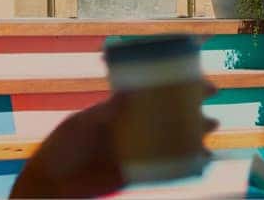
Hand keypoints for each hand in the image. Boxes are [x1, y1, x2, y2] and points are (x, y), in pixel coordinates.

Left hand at [10, 84, 219, 197]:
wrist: (51, 183)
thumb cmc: (62, 148)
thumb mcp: (83, 123)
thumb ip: (106, 111)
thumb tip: (128, 92)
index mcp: (122, 110)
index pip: (155, 92)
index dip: (178, 85)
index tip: (198, 80)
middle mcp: (133, 128)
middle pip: (170, 116)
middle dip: (194, 111)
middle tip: (211, 108)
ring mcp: (136, 151)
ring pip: (173, 141)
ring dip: (194, 138)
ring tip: (210, 134)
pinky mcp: (136, 173)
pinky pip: (166, 169)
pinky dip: (185, 166)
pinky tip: (201, 162)